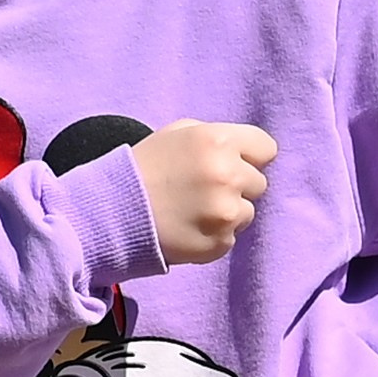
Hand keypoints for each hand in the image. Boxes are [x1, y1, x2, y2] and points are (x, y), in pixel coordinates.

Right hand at [133, 120, 275, 263]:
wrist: (111, 213)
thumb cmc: (144, 168)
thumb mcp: (175, 134)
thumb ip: (214, 136)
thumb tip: (245, 152)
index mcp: (218, 141)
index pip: (266, 148)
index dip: (250, 156)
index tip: (233, 163)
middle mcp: (228, 174)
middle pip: (259, 182)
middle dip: (237, 185)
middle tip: (203, 190)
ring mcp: (226, 212)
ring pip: (248, 212)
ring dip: (228, 212)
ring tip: (193, 211)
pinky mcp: (220, 242)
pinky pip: (231, 237)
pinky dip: (214, 235)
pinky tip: (188, 228)